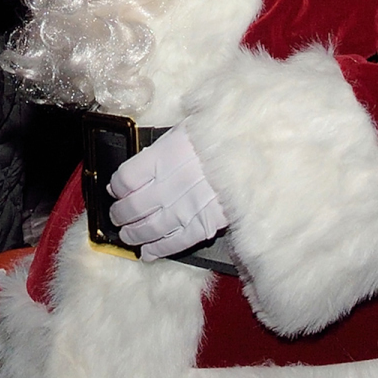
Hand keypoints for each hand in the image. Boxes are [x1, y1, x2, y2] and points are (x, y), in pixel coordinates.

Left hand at [108, 123, 227, 260]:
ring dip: (134, 235)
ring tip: (127, 236)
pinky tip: (147, 253)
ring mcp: (187, 207)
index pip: (126, 178)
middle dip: (120, 214)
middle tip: (117, 217)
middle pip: (132, 206)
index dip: (117, 186)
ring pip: (149, 227)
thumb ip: (168, 144)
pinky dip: (158, 249)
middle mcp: (170, 183)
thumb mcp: (193, 124)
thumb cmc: (227, 132)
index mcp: (164, 155)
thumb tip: (146, 159)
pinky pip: (175, 242)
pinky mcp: (205, 224)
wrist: (262, 151)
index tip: (116, 189)